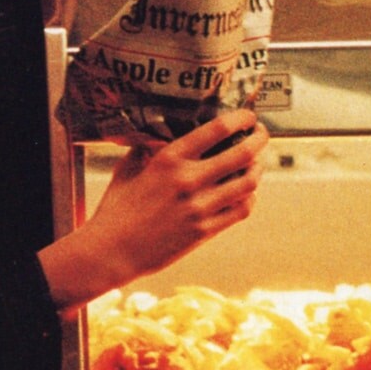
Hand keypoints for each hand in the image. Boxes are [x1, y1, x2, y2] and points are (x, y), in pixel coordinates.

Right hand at [38, 112, 269, 311]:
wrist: (111, 252)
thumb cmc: (115, 211)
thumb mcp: (127, 170)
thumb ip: (146, 149)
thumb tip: (159, 134)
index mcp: (169, 159)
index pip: (217, 129)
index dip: (241, 119)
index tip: (248, 117)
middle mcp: (188, 180)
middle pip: (242, 153)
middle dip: (258, 140)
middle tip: (260, 136)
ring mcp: (199, 208)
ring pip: (248, 182)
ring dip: (257, 170)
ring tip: (255, 165)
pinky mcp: (203, 232)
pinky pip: (241, 210)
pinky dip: (248, 199)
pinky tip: (244, 194)